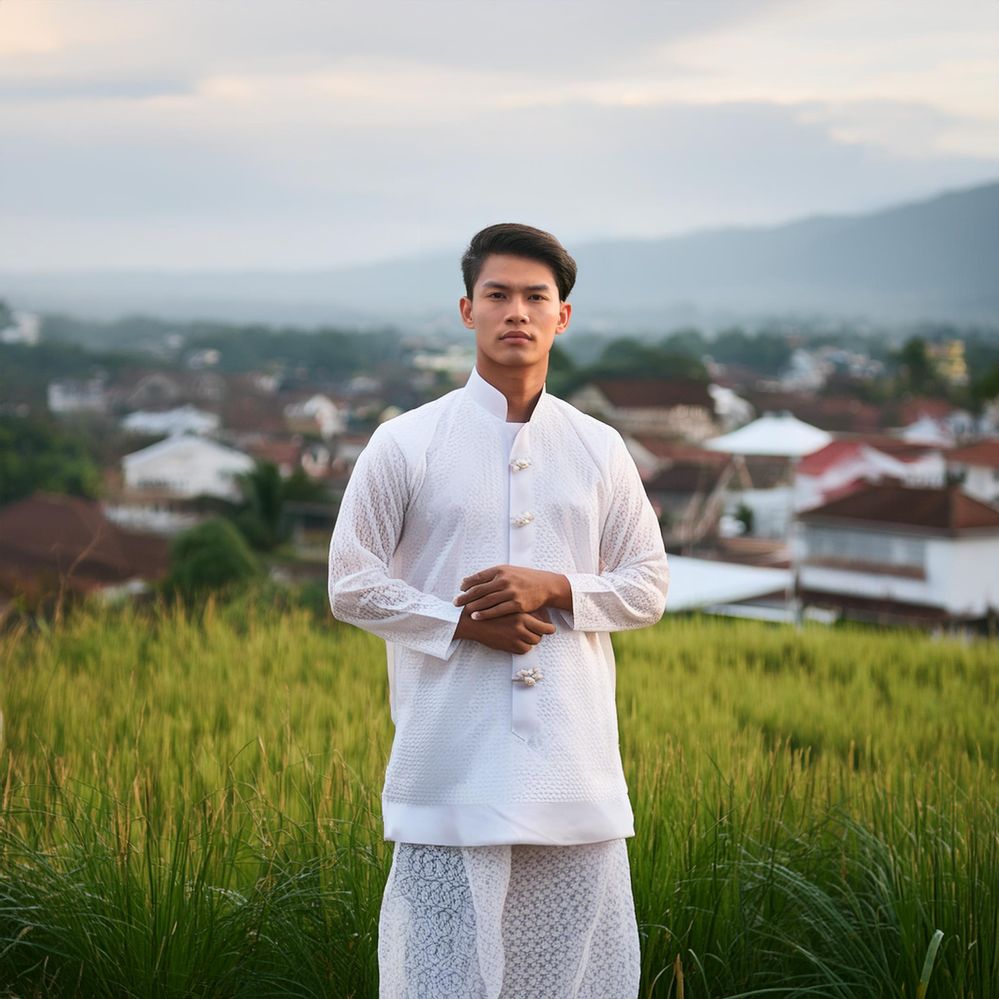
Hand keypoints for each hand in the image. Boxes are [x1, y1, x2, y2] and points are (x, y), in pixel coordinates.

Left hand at [454, 564, 571, 619]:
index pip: (479, 577)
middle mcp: (505, 580)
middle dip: (465, 597)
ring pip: (486, 601)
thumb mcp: (508, 571)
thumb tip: (470, 580)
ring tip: (463, 610)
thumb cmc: (524, 578)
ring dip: (472, 606)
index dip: (467, 584)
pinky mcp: (517, 605)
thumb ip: (491, 575)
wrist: (545, 586)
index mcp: (501, 570)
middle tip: (455, 603)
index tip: (460, 589)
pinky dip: (485, 614)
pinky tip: (476, 616)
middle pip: (479, 590)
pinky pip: (497, 610)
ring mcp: (511, 593)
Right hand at [454, 605, 555, 654]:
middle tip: (536, 631)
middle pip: (541, 636)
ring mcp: (514, 638)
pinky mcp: (508, 647)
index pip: (545, 626)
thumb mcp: (507, 604)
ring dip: (531, 640)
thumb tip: (538, 612)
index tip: (548, 627)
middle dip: (539, 634)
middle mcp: (520, 627)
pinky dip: (523, 647)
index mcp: (521, 615)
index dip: (548, 627)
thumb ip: (521, 608)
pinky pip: (523, 650)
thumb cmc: (490, 609)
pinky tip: (518, 641)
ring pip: (533, 643)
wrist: (472, 620)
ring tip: (526, 635)